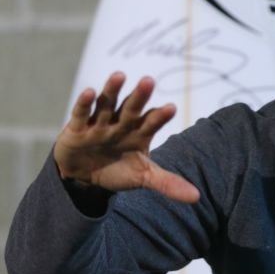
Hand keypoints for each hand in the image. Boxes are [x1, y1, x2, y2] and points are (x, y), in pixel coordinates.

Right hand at [53, 71, 199, 202]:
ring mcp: (100, 123)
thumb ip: (168, 183)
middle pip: (132, 108)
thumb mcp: (143, 177)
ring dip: (112, 90)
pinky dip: (85, 103)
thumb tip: (196, 197)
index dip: (160, 116)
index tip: (171, 108)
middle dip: (140, 96)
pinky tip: (90, 92)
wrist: (85, 177)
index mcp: (139, 133)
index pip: (152, 122)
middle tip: (149, 81)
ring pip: (107, 103)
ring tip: (119, 75)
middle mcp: (122, 123)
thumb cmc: (119, 169)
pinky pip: (82, 113)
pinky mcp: (77, 128)